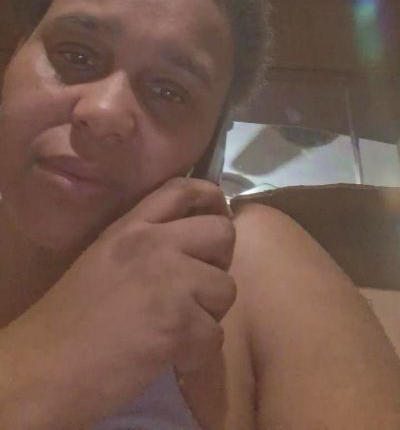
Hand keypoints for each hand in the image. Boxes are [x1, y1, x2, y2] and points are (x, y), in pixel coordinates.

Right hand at [1, 178, 235, 427]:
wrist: (47, 365)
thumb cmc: (69, 318)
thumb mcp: (104, 258)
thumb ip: (144, 246)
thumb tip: (191, 248)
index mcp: (131, 227)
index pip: (182, 190)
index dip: (211, 197)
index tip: (220, 214)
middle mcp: (155, 244)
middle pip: (222, 233)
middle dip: (220, 263)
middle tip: (199, 287)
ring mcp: (170, 281)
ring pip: (226, 288)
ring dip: (208, 314)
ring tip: (177, 329)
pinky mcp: (180, 324)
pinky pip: (215, 336)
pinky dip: (198, 354)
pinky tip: (173, 358)